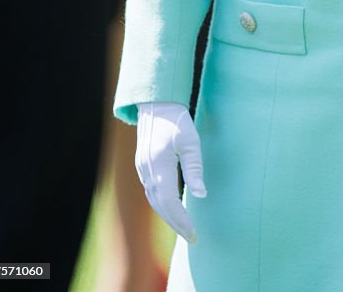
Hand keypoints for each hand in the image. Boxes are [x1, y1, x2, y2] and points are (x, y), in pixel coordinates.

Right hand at [135, 102, 206, 242]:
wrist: (156, 104)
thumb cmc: (177, 120)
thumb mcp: (191, 140)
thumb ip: (194, 168)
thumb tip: (200, 195)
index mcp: (159, 166)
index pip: (170, 203)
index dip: (182, 221)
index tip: (194, 233)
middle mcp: (147, 171)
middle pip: (160, 206)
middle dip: (176, 224)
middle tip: (192, 237)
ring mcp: (142, 169)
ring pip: (154, 201)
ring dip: (168, 216)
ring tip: (185, 227)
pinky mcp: (142, 166)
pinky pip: (151, 192)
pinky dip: (162, 205)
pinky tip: (173, 209)